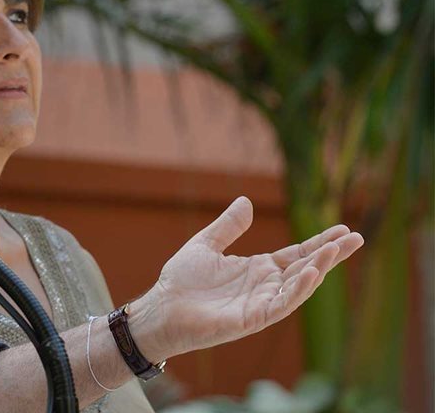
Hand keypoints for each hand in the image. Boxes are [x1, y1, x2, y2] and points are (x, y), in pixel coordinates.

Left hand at [128, 196, 362, 361]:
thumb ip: (228, 226)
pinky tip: (311, 273)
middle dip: (330, 254)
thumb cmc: (181, 280)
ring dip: (319, 268)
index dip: (319, 242)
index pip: (296, 254)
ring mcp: (262, 303)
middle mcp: (265, 286)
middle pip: (305, 267)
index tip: (343, 229)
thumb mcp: (206, 244)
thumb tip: (246, 200)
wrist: (162, 307)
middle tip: (356, 238)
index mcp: (257, 269)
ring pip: (299, 285)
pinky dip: (298, 290)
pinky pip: (282, 304)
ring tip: (337, 250)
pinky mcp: (254, 318)